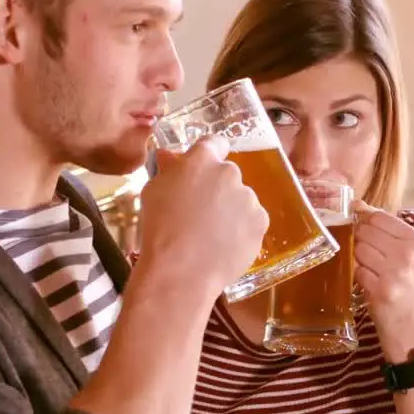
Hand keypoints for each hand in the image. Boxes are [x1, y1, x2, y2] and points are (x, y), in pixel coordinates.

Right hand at [135, 136, 268, 294]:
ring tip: (211, 235)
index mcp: (202, 160)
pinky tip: (223, 245)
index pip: (214, 143)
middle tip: (200, 212)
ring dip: (230, 210)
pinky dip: (241, 230)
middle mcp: (230, 173)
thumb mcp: (153, 192)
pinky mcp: (260, 223)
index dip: (210, 154)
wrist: (181, 270)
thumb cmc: (159, 228)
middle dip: (217, 189)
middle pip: (227, 175)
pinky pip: (251, 221)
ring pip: (241, 200)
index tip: (203, 169)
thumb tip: (170, 156)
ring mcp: (249, 198)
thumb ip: (168, 170)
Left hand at [352, 202, 413, 324]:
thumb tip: (357, 204)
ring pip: (358, 249)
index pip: (379, 216)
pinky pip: (356, 270)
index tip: (366, 234)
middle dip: (360, 243)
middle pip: (365, 231)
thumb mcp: (406, 254)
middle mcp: (407, 253)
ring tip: (371, 271)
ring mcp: (394, 272)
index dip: (365, 223)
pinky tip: (368, 283)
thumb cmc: (407, 287)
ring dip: (358, 260)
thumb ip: (384, 228)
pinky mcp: (380, 289)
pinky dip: (357, 276)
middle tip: (370, 259)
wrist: (413, 326)